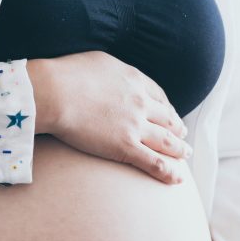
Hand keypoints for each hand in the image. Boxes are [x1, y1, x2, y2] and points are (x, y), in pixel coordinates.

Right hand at [27, 53, 191, 184]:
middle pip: (168, 119)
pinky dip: (169, 172)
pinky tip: (177, 179)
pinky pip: (155, 163)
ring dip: (179, 150)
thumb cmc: (66, 74)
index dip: (168, 108)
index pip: (159, 96)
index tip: (169, 115)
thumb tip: (111, 75)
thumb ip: (112, 71)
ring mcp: (136, 126)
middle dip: (177, 129)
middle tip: (182, 136)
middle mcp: (141, 102)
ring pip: (167, 141)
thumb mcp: (98, 61)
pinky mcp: (126, 147)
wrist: (54, 92)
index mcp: (134, 80)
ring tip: (184, 155)